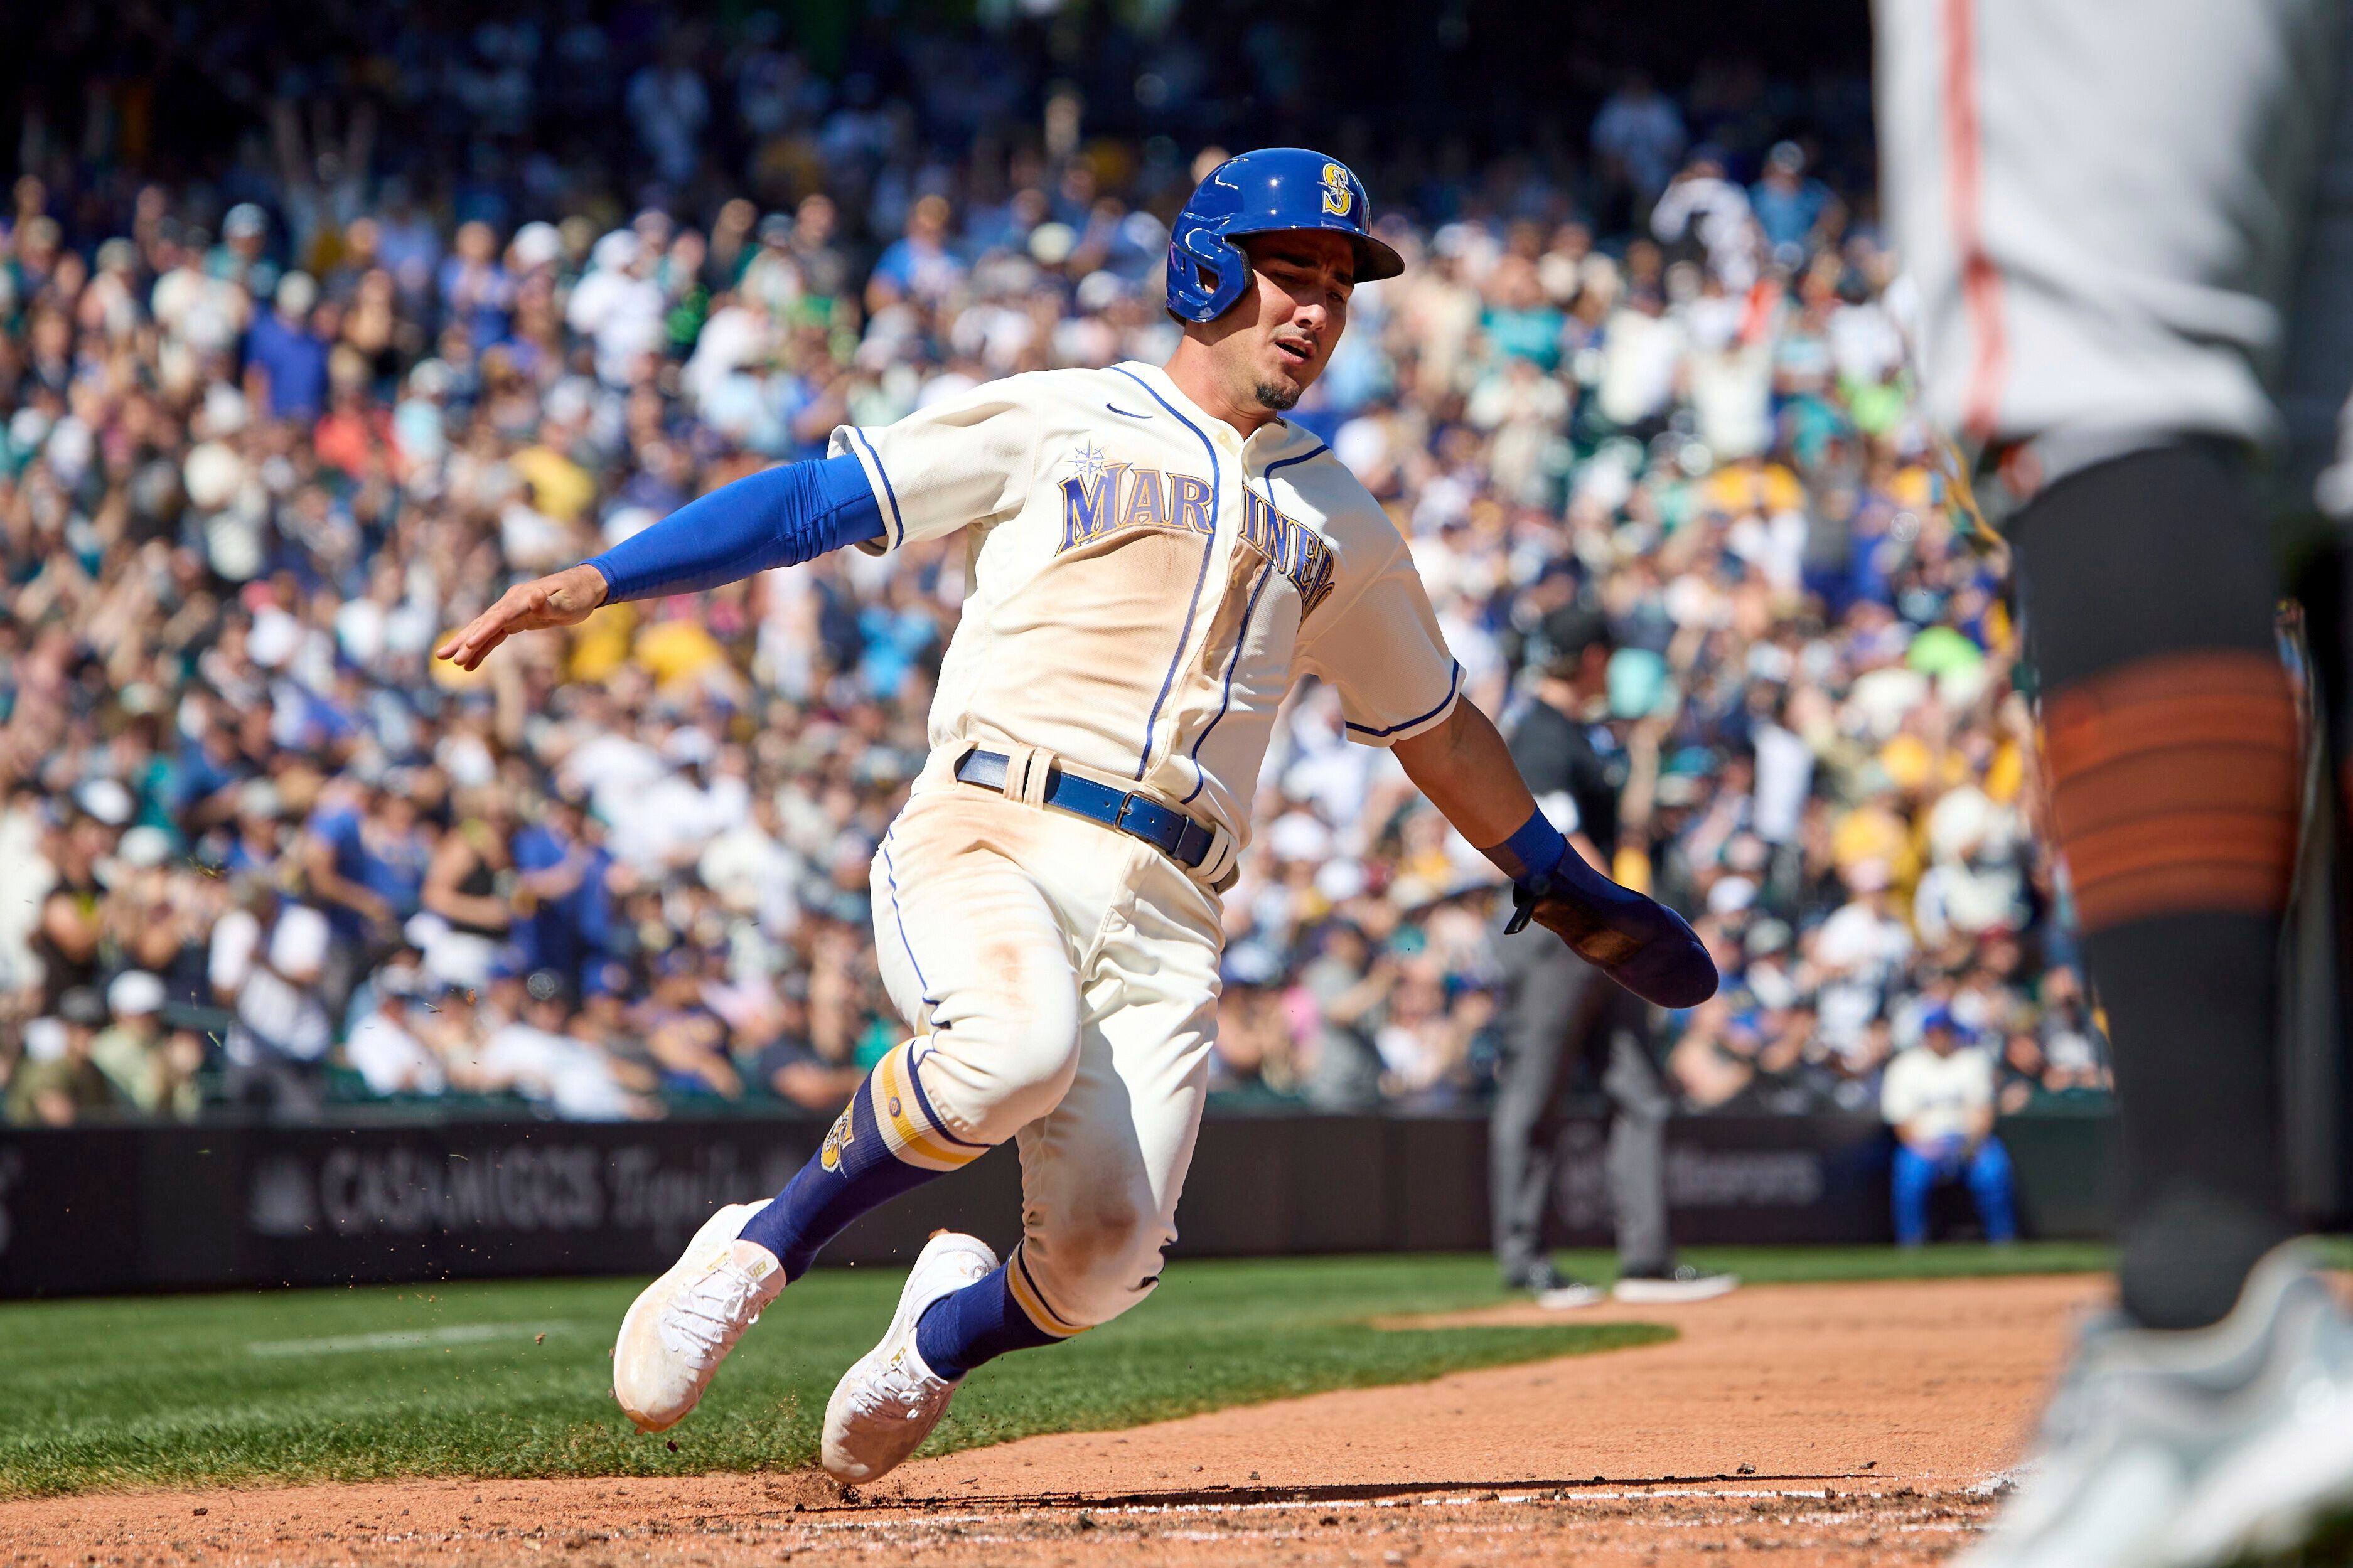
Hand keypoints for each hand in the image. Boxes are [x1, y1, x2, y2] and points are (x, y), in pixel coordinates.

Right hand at [435, 564, 609, 670]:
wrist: (584, 586)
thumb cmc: (578, 595)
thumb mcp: (569, 602)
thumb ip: (549, 603)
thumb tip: (533, 596)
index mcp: (522, 598)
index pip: (499, 618)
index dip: (484, 632)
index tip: (468, 645)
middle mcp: (512, 602)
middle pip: (483, 622)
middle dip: (463, 640)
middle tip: (443, 656)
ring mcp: (512, 610)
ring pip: (485, 629)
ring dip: (467, 645)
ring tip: (448, 661)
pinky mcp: (516, 619)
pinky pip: (495, 635)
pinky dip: (483, 648)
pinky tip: (471, 663)